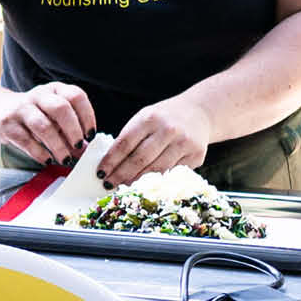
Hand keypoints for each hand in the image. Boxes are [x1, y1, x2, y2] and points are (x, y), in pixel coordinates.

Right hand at [0, 81, 94, 165]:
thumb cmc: (35, 115)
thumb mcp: (54, 117)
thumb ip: (71, 132)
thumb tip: (85, 151)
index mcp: (55, 89)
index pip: (76, 96)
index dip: (87, 116)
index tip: (90, 134)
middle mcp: (38, 95)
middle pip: (61, 108)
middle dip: (73, 130)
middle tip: (78, 146)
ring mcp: (21, 108)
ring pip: (43, 126)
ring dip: (58, 146)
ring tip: (65, 159)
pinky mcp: (7, 124)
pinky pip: (26, 140)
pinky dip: (40, 153)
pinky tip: (48, 160)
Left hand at [102, 96, 216, 183]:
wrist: (199, 113)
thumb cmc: (165, 118)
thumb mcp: (145, 118)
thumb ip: (130, 137)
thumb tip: (110, 163)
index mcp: (150, 118)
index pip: (125, 143)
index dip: (111, 160)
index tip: (100, 172)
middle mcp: (168, 130)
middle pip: (139, 159)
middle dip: (121, 174)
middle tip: (109, 184)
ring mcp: (184, 143)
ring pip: (156, 170)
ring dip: (137, 181)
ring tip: (124, 187)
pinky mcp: (196, 156)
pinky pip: (172, 174)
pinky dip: (157, 182)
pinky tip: (146, 186)